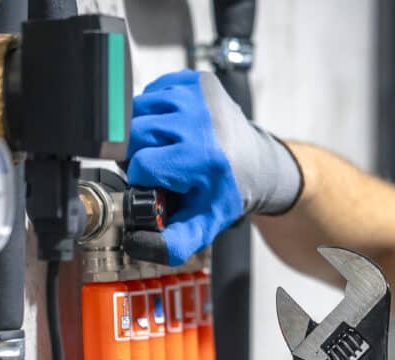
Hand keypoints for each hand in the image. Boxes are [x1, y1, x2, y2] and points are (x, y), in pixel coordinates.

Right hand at [126, 70, 301, 264]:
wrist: (260, 164)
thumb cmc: (228, 192)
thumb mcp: (203, 224)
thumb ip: (172, 243)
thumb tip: (137, 244)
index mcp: (201, 157)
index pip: (141, 165)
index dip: (144, 178)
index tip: (159, 184)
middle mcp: (200, 120)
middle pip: (134, 134)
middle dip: (139, 153)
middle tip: (161, 166)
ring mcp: (198, 94)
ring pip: (138, 109)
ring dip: (143, 130)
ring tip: (166, 146)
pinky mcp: (195, 79)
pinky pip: (152, 91)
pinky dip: (155, 110)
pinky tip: (173, 127)